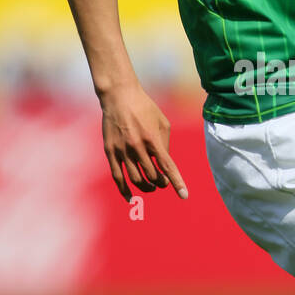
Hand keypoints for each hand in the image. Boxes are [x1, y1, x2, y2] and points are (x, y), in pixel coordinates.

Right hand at [99, 81, 187, 200]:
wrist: (119, 96)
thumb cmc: (145, 108)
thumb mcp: (162, 122)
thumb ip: (165, 145)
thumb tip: (164, 165)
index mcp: (152, 139)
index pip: (167, 166)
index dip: (176, 182)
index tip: (184, 195)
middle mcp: (137, 147)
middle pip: (152, 175)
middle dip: (161, 182)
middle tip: (162, 182)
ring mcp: (122, 150)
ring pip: (136, 179)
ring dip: (146, 187)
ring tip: (151, 187)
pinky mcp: (110, 152)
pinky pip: (118, 177)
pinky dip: (124, 190)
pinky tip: (130, 198)